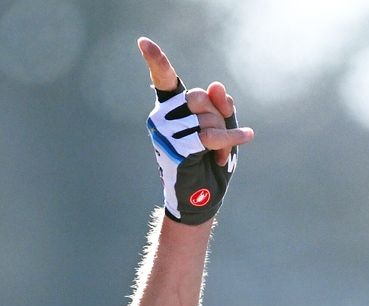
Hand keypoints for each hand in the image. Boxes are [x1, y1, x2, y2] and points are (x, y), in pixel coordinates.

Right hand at [138, 37, 253, 223]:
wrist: (202, 200)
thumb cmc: (209, 164)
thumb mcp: (222, 130)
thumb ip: (222, 107)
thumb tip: (216, 85)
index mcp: (171, 109)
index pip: (163, 79)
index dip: (156, 60)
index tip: (143, 42)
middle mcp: (163, 117)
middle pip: (200, 97)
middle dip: (219, 117)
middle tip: (218, 141)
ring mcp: (166, 133)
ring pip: (207, 117)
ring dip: (223, 136)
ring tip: (215, 154)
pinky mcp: (175, 148)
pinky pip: (209, 135)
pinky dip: (226, 142)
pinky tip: (226, 155)